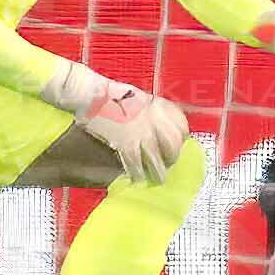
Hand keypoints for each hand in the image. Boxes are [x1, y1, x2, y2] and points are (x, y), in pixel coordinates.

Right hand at [60, 74, 192, 179]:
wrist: (93, 94)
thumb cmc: (111, 94)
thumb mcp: (139, 98)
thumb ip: (151, 112)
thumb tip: (156, 127)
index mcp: (159, 106)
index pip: (181, 126)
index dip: (181, 138)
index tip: (177, 144)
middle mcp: (156, 119)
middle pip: (173, 145)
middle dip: (172, 157)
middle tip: (167, 164)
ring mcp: (143, 133)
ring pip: (157, 159)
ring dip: (158, 172)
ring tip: (157, 180)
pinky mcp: (127, 144)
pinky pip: (136, 165)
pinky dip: (137, 174)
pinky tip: (136, 179)